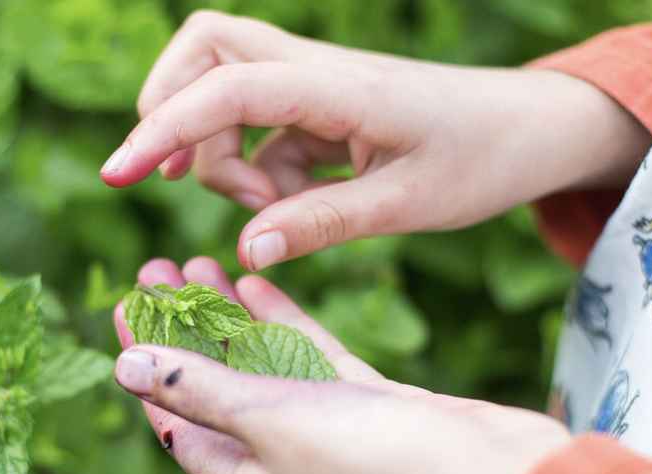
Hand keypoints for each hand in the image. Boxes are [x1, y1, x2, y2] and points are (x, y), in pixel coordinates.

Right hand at [101, 11, 650, 270]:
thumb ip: (323, 223)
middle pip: (207, 46)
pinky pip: (260, 124)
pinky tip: (289, 203)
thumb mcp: (407, 205)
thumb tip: (244, 248)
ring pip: (226, 87)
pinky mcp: (321, 107)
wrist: (532, 129)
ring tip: (265, 206)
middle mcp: (318, 70)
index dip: (164, 126)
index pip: (228, 87)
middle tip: (185, 177)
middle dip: (172, 106)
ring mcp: (317, 85)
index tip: (118, 173)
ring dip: (219, 148)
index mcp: (340, 88)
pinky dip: (254, 164)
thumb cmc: (483, 160)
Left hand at [113, 257, 569, 473]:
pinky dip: (280, 322)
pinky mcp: (365, 403)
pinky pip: (308, 357)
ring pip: (259, 366)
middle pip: (212, 386)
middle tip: (155, 269)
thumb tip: (126, 368)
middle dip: (182, 330)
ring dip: (226, 319)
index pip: (173, 416)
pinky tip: (254, 282)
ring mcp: (325, 431)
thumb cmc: (376, 464)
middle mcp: (279, 460)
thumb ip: (202, 391)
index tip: (126, 305)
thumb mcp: (272, 423)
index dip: (145, 363)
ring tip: (194, 263)